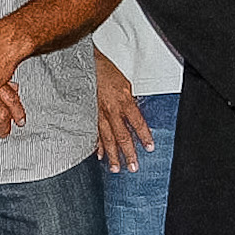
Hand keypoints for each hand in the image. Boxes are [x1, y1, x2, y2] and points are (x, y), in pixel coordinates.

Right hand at [95, 51, 152, 173]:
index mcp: (124, 101)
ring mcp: (98, 115)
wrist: (86, 65)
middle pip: (122, 136)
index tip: (149, 148)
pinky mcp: (89, 115)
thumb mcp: (125, 84)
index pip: (137, 123)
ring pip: (107, 139)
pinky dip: (97, 146)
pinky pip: (94, 134)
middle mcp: (111, 111)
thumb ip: (129, 101)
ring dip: (112, 155)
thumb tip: (134, 115)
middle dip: (128, 154)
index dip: (144, 136)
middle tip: (133, 167)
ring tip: (116, 168)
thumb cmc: (105, 71)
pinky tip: (100, 156)